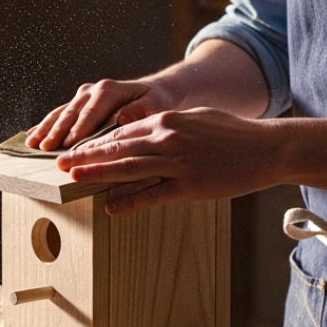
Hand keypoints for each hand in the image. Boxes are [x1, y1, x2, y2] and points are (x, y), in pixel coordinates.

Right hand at [25, 78, 178, 150]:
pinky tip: (31, 135)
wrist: (153, 92)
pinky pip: (58, 114)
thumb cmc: (156, 101)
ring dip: (45, 129)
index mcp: (109, 90)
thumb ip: (139, 111)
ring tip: (32, 144)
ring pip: (60, 113)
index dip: (79, 130)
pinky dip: (44, 125)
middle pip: (70, 113)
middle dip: (57, 131)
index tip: (69, 145)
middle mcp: (92, 90)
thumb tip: (122, 117)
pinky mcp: (77, 104)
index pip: (90, 113)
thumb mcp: (155, 105)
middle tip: (46, 148)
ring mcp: (82, 96)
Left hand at [54, 108, 279, 213]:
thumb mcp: (196, 119)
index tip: (74, 149)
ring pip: (128, 169)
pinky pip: (152, 195)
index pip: (121, 132)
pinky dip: (129, 201)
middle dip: (85, 157)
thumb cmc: (233, 134)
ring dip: (97, 175)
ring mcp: (178, 163)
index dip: (94, 143)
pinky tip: (111, 207)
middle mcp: (167, 139)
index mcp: (167, 120)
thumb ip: (167, 126)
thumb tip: (142, 134)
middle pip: (117, 149)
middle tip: (58, 164)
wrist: (268, 147)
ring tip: (73, 180)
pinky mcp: (190, 186)